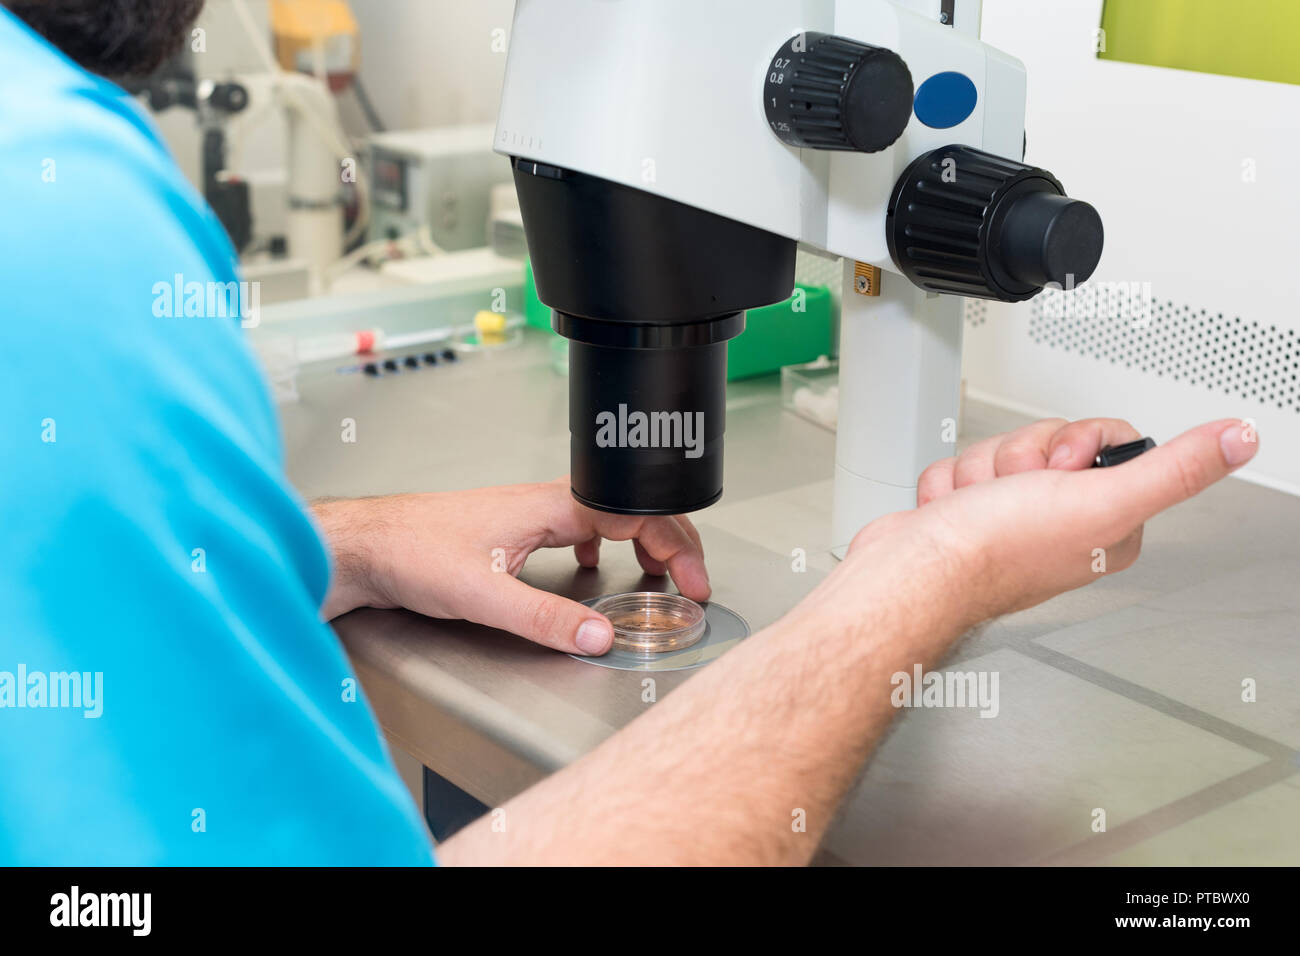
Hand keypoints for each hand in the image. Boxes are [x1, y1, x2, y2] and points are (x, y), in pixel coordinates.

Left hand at [312, 478, 709, 654]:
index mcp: (550, 504)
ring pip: (607, 516)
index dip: (676, 546)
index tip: (693, 583)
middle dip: (671, 541)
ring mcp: (531, 511)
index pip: (636, 512)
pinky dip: (601, 545)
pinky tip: (589, 566)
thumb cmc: (412, 552)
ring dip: (641, 540)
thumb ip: (545, 618)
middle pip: (631, 508)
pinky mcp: (515, 527)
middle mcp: (545, 501)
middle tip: (691, 582)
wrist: (367, 544)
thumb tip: (599, 636)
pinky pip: (578, 526)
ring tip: (657, 572)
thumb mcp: (483, 594)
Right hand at [839, 417, 1258, 625]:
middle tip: (1016, 491)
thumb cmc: (995, 552)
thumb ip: (1174, 469)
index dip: (1076, 441)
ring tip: (979, 507)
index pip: (1109, 442)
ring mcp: (1012, 518)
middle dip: (1021, 455)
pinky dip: (950, 484)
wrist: (913, 573)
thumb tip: (1238, 440)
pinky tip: (954, 513)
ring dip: (980, 470)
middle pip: (1052, 440)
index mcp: (1109, 526)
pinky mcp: (968, 514)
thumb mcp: (1103, 501)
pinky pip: (963, 467)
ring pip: (1003, 449)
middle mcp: (1064, 525)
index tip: (1061, 466)